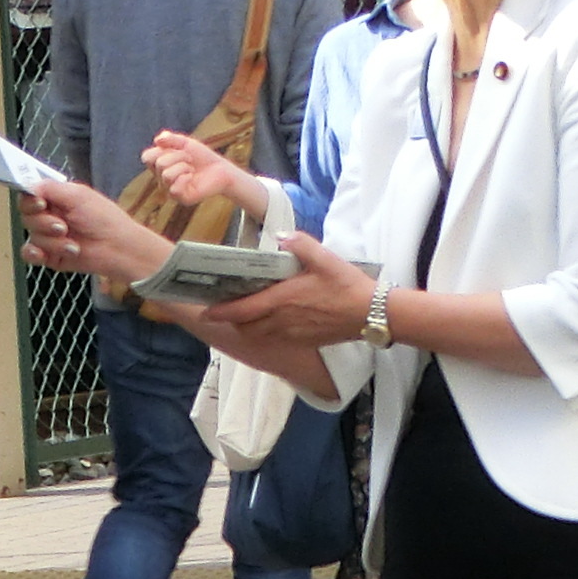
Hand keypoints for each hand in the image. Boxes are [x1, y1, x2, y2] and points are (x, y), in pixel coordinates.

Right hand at [19, 173, 171, 288]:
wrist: (117, 248)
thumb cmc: (104, 219)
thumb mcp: (77, 196)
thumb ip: (50, 188)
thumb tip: (28, 186)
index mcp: (56, 198)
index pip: (30, 195)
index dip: (30, 200)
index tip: (41, 204)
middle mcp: (51, 215)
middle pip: (27, 216)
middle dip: (43, 223)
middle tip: (62, 227)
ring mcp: (49, 236)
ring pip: (32, 236)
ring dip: (52, 241)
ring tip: (72, 244)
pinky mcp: (49, 255)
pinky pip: (29, 254)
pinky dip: (34, 254)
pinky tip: (44, 254)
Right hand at [139, 127, 273, 219]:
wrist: (220, 169)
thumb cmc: (202, 157)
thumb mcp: (186, 143)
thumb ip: (171, 139)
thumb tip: (157, 140)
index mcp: (160, 166)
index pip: (147, 157)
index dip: (160, 149)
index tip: (176, 148)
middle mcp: (162, 179)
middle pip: (159, 163)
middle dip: (178, 156)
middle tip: (189, 159)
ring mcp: (170, 189)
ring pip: (166, 175)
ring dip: (183, 167)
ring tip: (192, 169)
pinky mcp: (180, 198)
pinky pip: (174, 189)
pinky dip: (186, 178)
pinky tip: (192, 178)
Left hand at [198, 225, 375, 348]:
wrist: (370, 313)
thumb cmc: (348, 285)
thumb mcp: (325, 258)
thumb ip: (301, 245)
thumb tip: (281, 237)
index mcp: (284, 299)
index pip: (243, 310)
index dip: (221, 312)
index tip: (207, 310)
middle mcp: (283, 320)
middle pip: (245, 326)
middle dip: (231, 320)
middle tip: (224, 308)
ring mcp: (293, 333)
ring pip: (258, 335)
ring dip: (247, 327)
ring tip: (244, 314)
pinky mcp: (303, 340)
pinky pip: (275, 340)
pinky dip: (264, 333)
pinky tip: (270, 321)